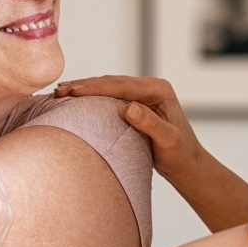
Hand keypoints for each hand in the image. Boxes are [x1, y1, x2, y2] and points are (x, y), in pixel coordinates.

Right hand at [54, 75, 204, 181]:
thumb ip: (151, 124)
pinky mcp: (136, 102)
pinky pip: (110, 95)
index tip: (72, 92)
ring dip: (85, 88)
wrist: (188, 164)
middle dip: (84, 85)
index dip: (95, 88)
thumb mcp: (168, 142)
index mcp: (159, 90)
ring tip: (60, 91)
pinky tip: (75, 98)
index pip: (121, 86)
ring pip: (109, 86)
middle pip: (112, 82)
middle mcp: (151, 87)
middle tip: (59, 90)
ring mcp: (143, 93)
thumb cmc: (181, 155)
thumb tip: (129, 108)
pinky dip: (92, 95)